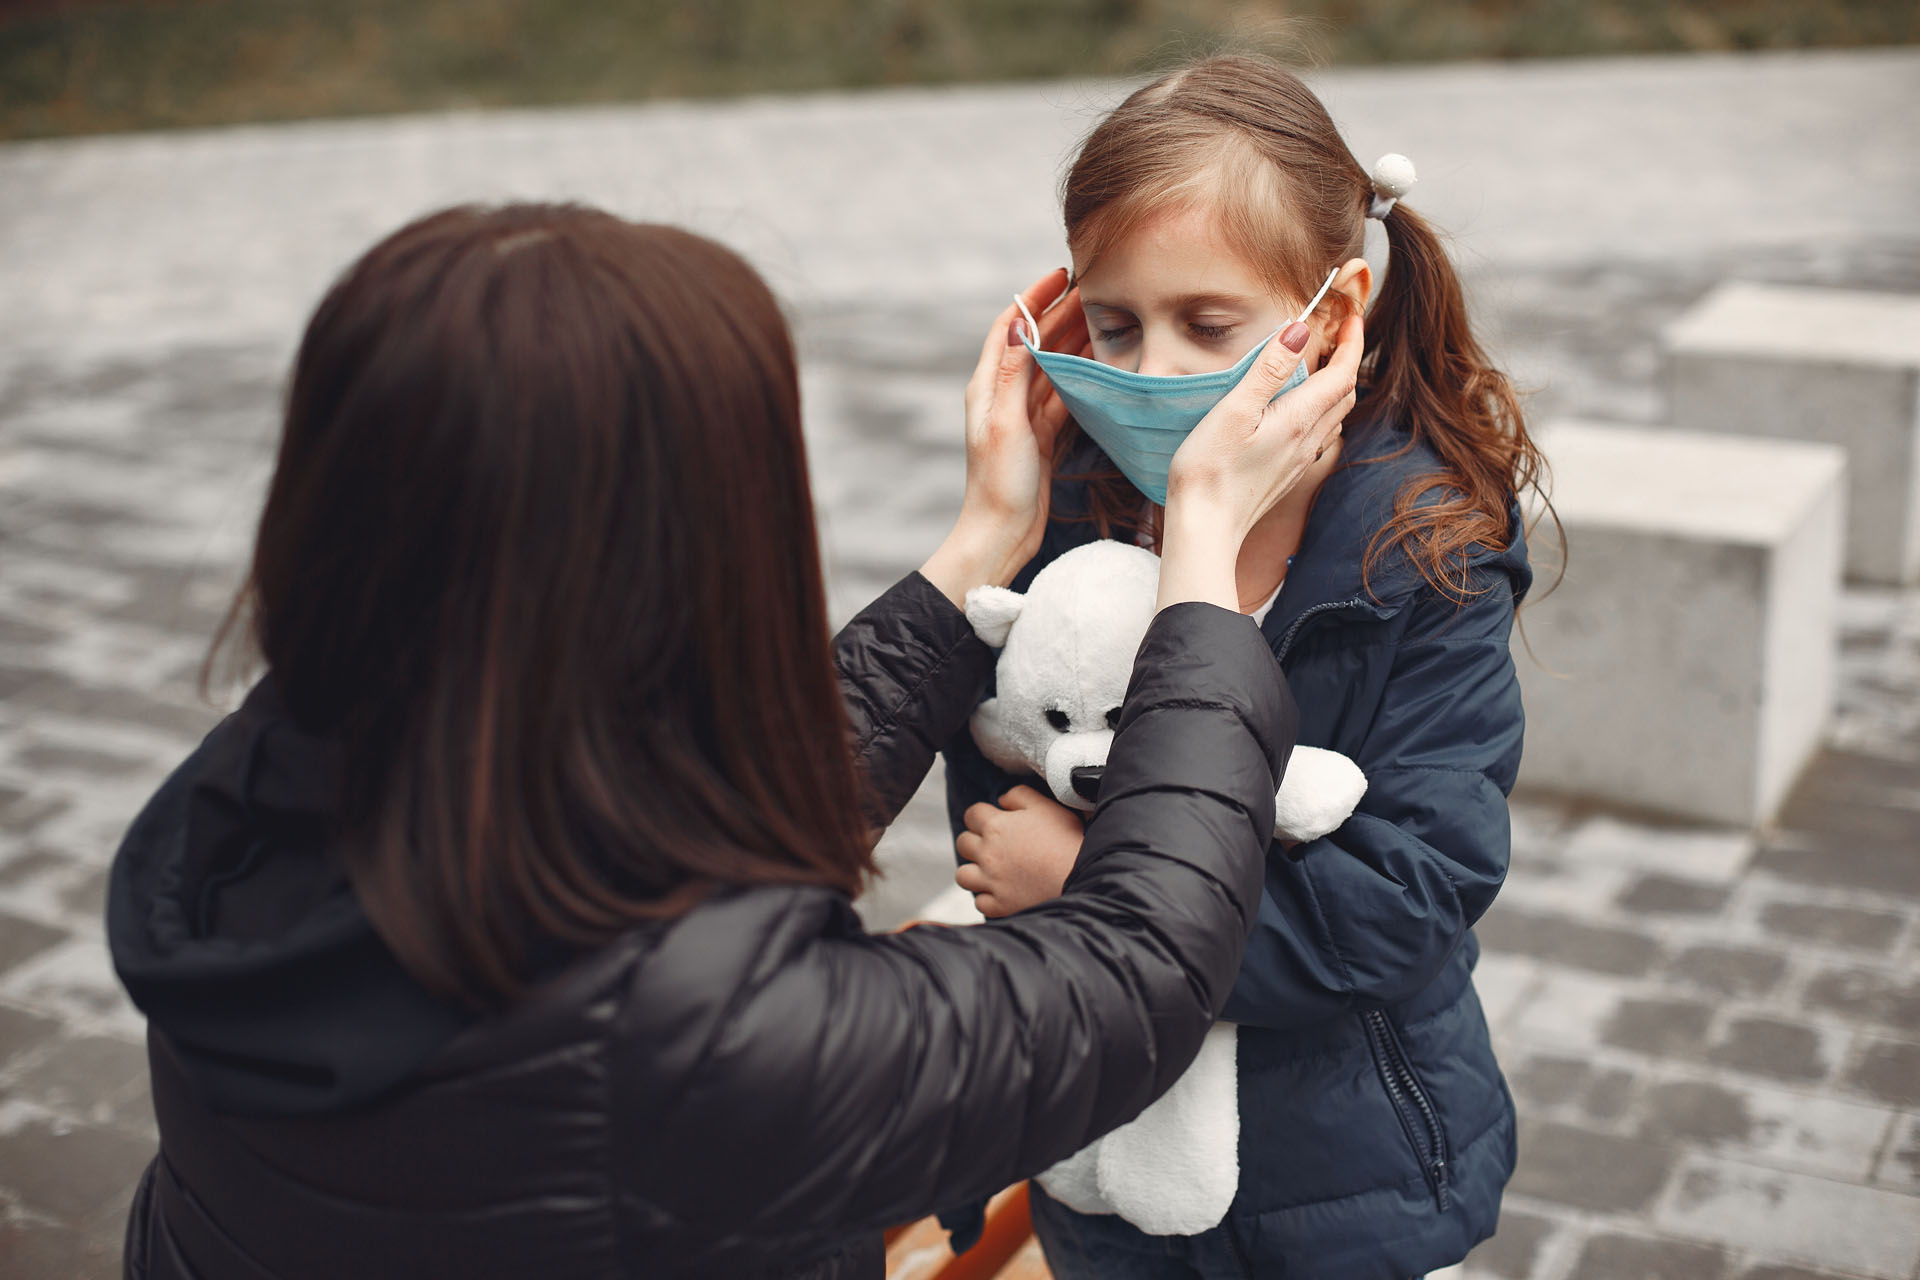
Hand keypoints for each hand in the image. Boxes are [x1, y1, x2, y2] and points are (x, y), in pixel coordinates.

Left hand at [919, 270, 1077, 606]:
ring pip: (1055, 366)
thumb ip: (1012, 375)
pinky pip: (1065, 395)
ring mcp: (1025, 415)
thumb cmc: (998, 484)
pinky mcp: (1043, 434)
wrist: (1002, 534)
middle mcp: (1004, 395)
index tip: (1062, 275)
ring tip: (1108, 317)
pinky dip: (1083, 375)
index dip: (1034, 298)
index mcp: (988, 386)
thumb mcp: (1006, 425)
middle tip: (1098, 291)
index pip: (1010, 326)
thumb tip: (1016, 325)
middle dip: (1064, 314)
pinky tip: (1105, 362)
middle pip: (1036, 342)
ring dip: (1077, 341)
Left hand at [954, 785, 1085, 916]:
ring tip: (991, 871)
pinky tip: (1002, 892)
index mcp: (996, 826)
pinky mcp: (999, 905)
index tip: (993, 820)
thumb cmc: (1065, 839)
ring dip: (973, 871)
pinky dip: (988, 898)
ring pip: (963, 875)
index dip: (981, 815)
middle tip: (993, 845)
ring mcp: (991, 882)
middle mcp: (987, 854)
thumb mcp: (1046, 806)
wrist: (1081, 877)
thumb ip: (1019, 796)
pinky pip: (980, 902)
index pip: (971, 814)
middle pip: (963, 842)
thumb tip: (1001, 800)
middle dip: (974, 841)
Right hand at [1157, 314, 1364, 611]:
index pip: (1342, 374)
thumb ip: (1269, 369)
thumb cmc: (1210, 469)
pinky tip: (1302, 410)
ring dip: (1337, 387)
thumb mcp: (1235, 410)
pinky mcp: (1286, 474)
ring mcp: (1299, 461)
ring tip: (1324, 365)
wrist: (1205, 528)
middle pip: (1345, 394)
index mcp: (1299, 420)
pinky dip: (1322, 411)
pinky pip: (1319, 436)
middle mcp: (1308, 441)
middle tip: (1340, 334)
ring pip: (1335, 417)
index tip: (1353, 316)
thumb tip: (1300, 330)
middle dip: (1348, 361)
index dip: (1352, 342)